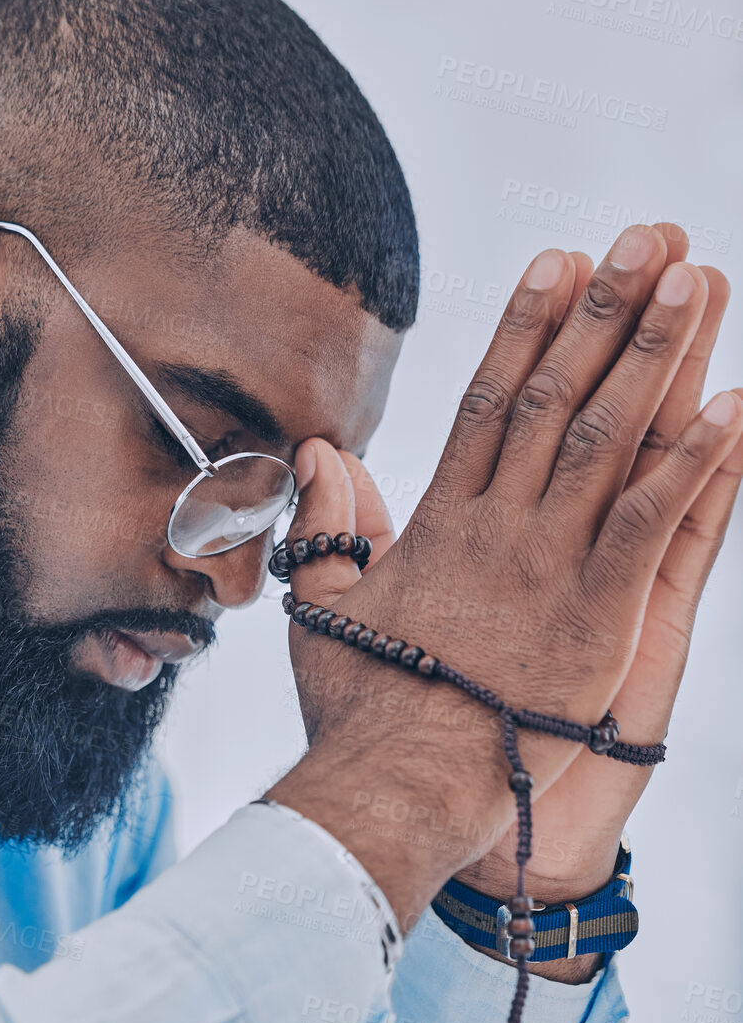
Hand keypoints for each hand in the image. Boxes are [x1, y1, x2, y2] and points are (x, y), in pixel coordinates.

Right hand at [267, 225, 742, 936]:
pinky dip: (698, 464)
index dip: (529, 326)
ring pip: (611, 440)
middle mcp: (500, 529)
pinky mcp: (596, 617)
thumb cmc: (360, 712)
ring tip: (697, 279)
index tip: (558, 260)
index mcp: (442, 525)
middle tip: (648, 236)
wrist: (394, 786)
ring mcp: (550, 568)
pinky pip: (654, 523)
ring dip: (658, 355)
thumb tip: (321, 452)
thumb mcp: (327, 610)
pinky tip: (737, 404)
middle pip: (560, 398)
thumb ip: (334, 529)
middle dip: (606, 310)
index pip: (491, 402)